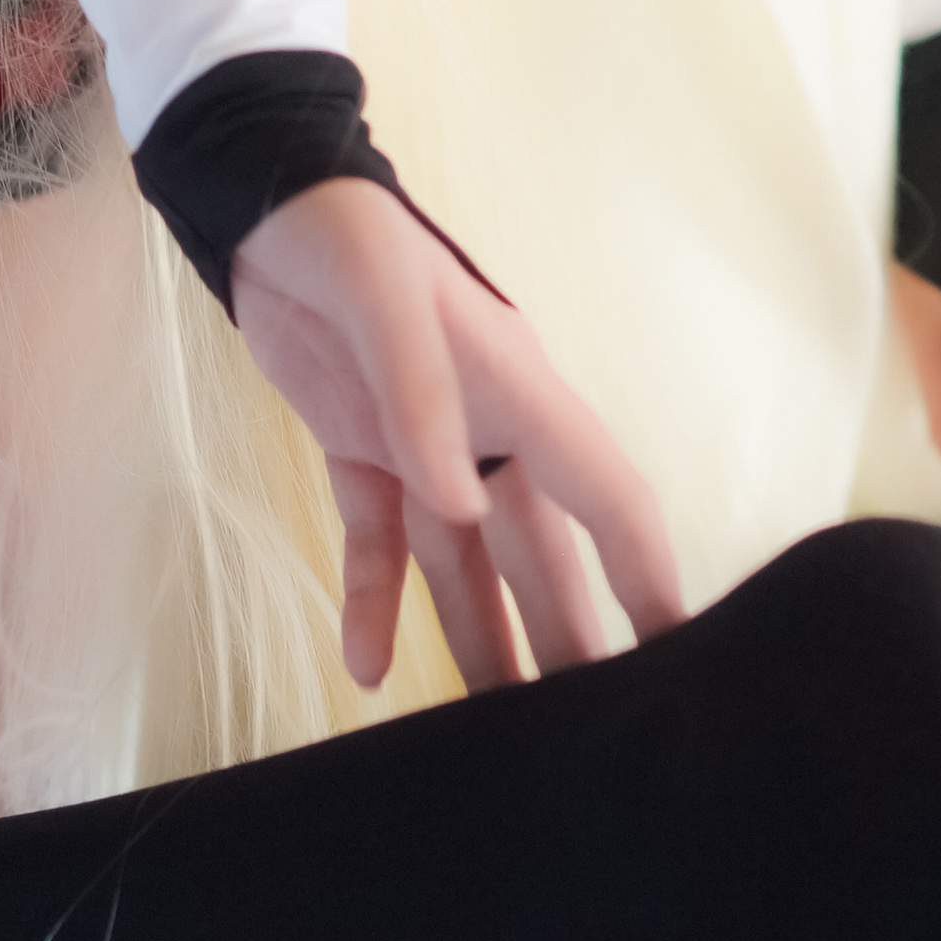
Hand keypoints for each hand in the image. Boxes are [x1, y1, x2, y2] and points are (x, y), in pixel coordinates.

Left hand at [230, 178, 684, 692]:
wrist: (260, 205)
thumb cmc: (342, 230)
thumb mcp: (383, 296)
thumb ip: (420, 395)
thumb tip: (461, 506)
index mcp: (519, 390)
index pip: (608, 494)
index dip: (646, 570)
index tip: (681, 651)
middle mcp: (487, 431)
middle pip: (543, 555)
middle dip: (571, 638)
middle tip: (594, 734)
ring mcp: (426, 449)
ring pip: (469, 569)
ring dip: (485, 645)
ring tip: (500, 735)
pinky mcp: (361, 458)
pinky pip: (379, 549)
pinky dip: (374, 607)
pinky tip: (368, 671)